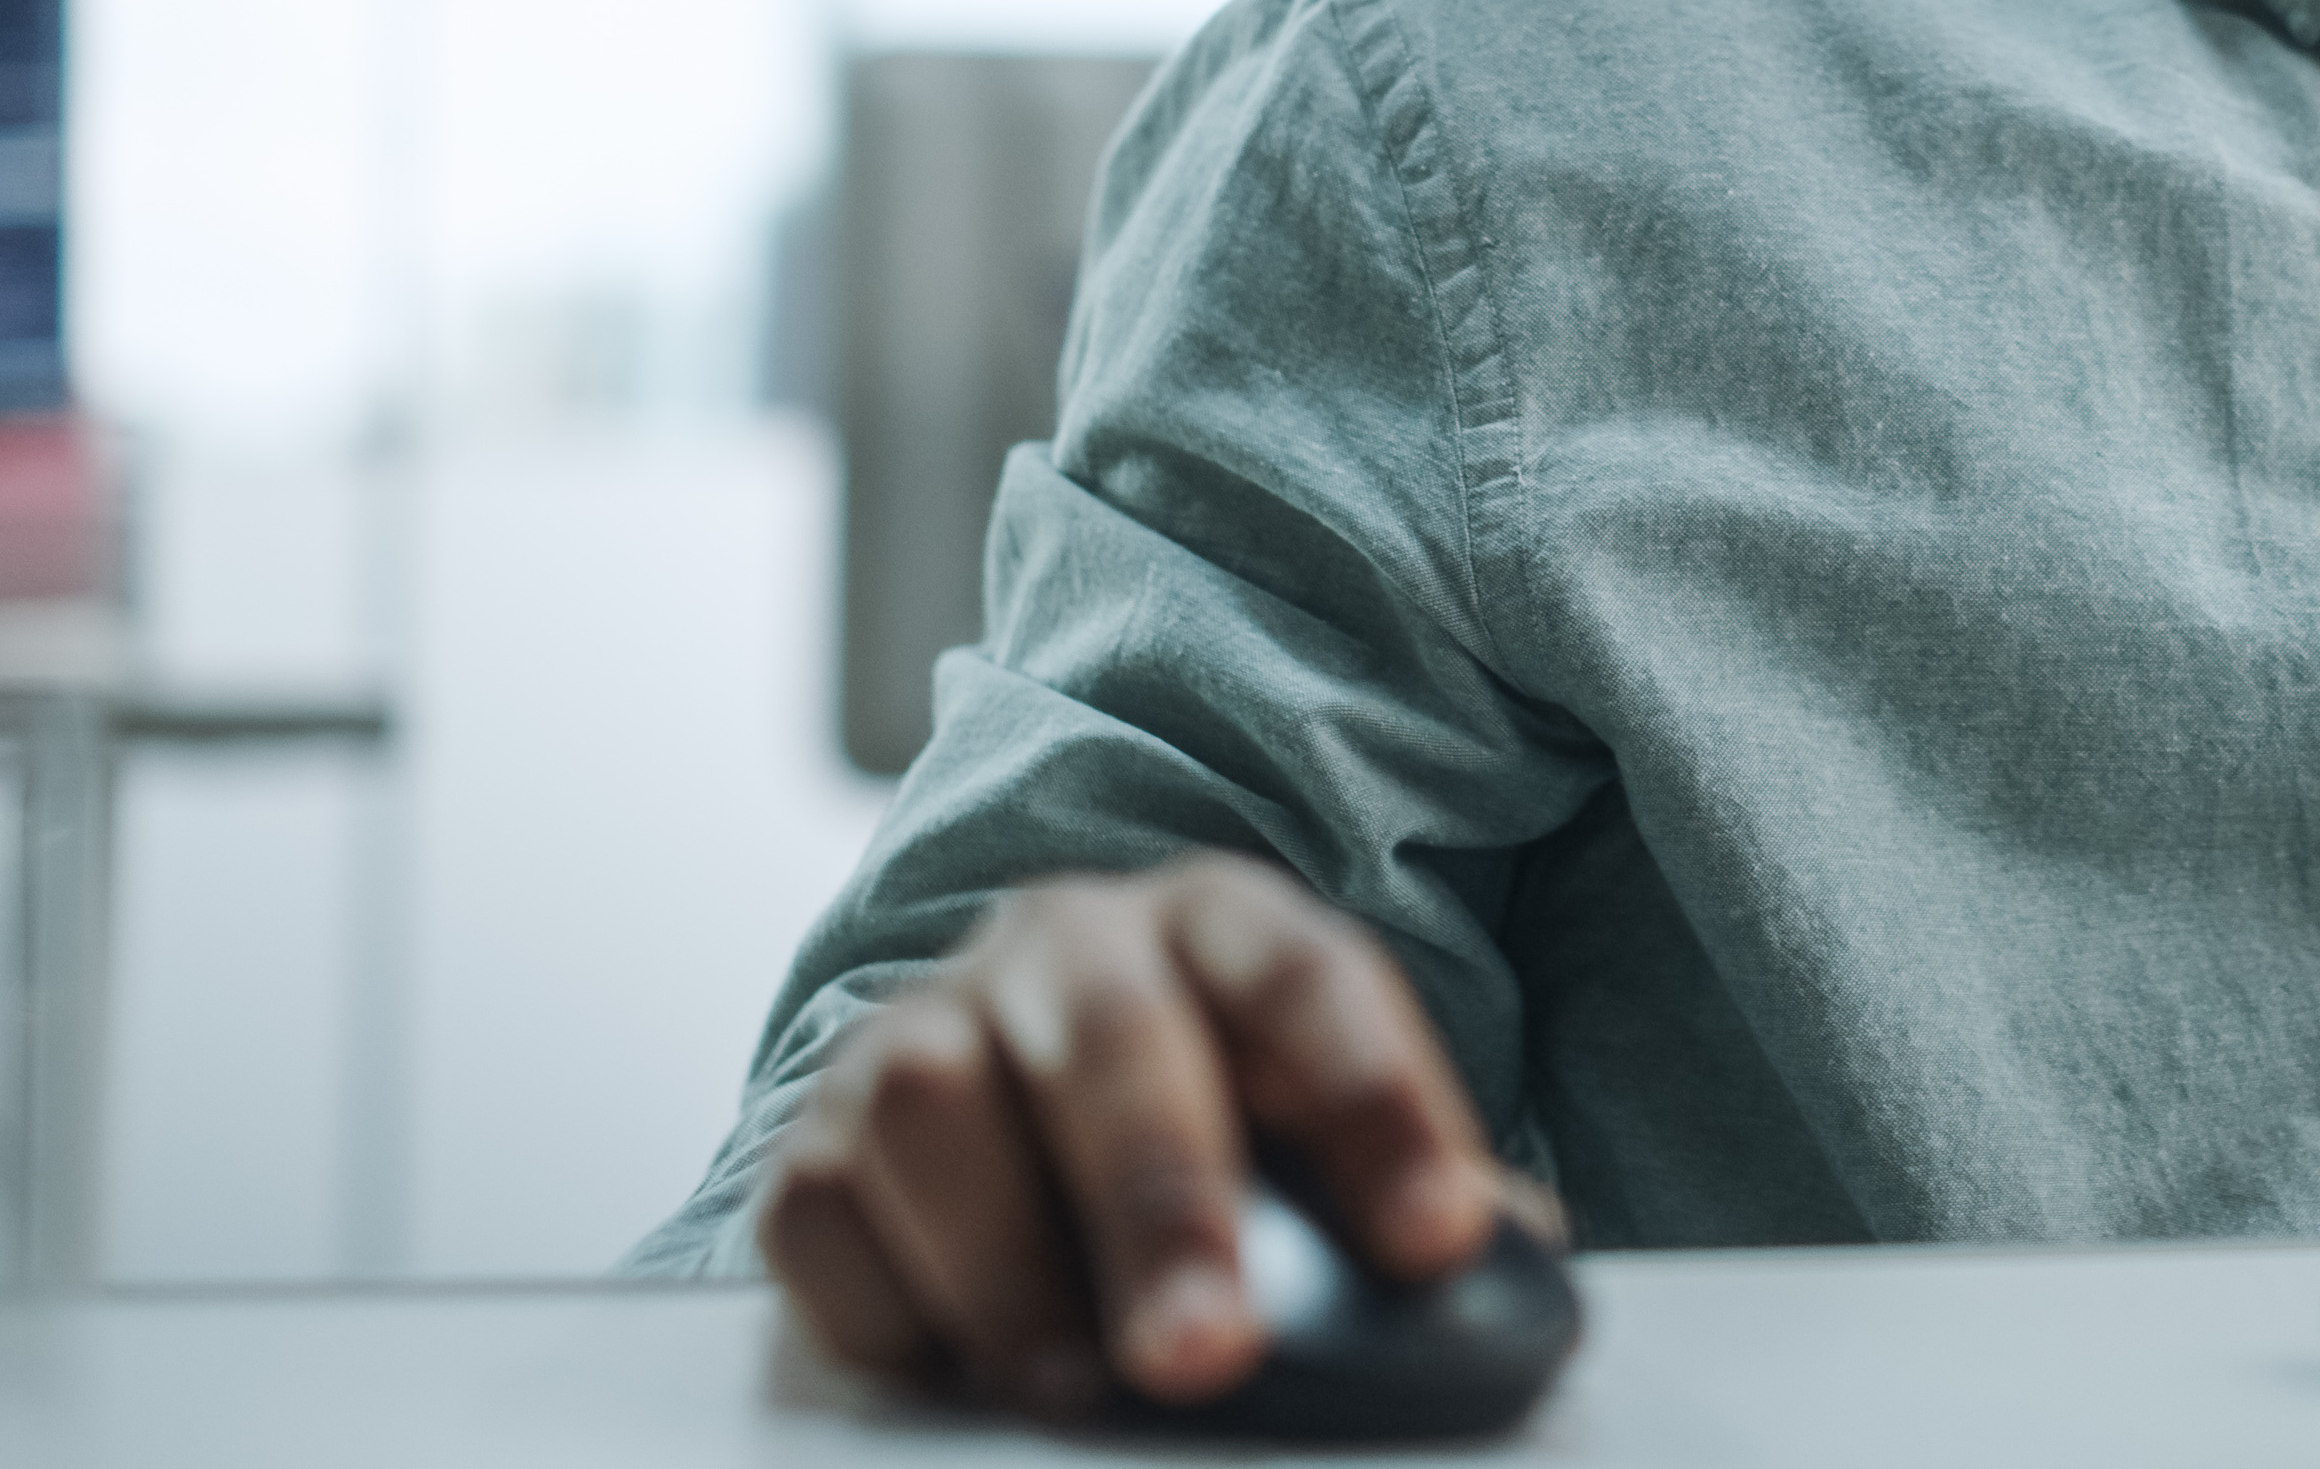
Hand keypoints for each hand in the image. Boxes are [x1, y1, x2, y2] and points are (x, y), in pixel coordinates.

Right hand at [756, 854, 1532, 1415]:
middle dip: (1160, 1198)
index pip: (1309, 980)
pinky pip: (819, 1210)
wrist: (1028, 1140)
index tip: (1434, 1243)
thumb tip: (1505, 1273)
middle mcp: (1066, 947)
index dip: (1378, 1105)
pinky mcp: (814, 1140)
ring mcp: (924, 1029)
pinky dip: (885, 1309)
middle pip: (1109, 1033)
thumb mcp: (1334, 1160)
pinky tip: (960, 1377)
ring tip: (1078, 1390)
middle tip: (1206, 1353)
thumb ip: (1416, 1210)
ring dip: (1007, 1263)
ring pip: (929, 1100)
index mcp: (1222, 928)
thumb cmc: (1229, 1156)